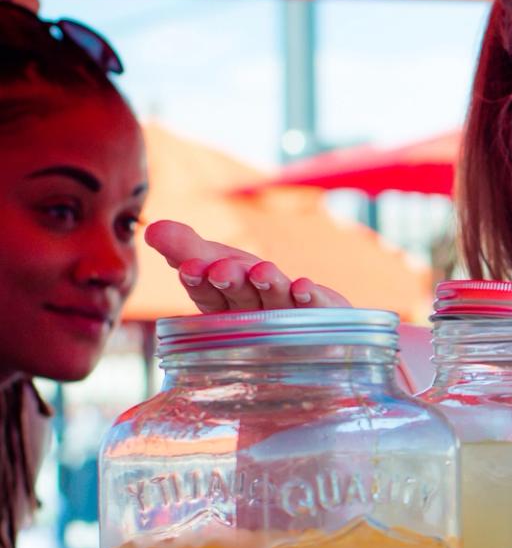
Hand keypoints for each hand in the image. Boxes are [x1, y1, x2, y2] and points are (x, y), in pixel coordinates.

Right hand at [144, 220, 351, 313]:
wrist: (314, 318)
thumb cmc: (253, 289)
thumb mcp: (219, 261)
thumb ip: (188, 248)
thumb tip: (153, 227)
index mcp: (224, 307)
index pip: (208, 294)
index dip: (199, 281)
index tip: (190, 266)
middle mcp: (254, 317)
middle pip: (241, 298)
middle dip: (230, 282)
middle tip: (220, 270)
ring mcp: (289, 320)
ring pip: (276, 301)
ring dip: (268, 285)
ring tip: (261, 271)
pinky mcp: (322, 317)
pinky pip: (318, 308)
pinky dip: (310, 298)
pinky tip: (304, 287)